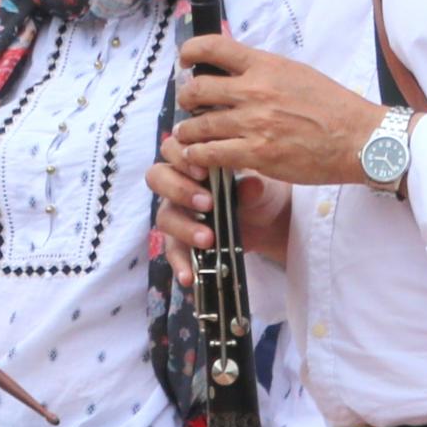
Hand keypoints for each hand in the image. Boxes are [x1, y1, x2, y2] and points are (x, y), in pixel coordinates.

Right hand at [147, 135, 292, 271]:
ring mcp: (177, 213)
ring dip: (184, 228)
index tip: (203, 171)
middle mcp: (177, 184)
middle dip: (179, 190)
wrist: (268, 222)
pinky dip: (180, 264)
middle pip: (157, 179)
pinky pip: (173, 251)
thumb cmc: (258, 192)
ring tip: (208, 239)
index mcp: (193, 161)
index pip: (172, 148)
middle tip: (207, 203)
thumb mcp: (262, 187)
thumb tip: (251, 185)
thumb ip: (254, 186)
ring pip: (164, 216)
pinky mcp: (181, 241)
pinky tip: (189, 278)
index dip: (180, 157)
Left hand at [172, 33, 384, 189]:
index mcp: (265, 66)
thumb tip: (233, 69)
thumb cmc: (333, 107)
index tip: (185, 61)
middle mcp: (254, 91)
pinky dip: (198, 155)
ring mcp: (254, 124)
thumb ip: (263, 71)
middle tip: (188, 105)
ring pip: (197, 125)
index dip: (190, 52)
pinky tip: (198, 156)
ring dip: (188, 131)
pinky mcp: (257, 153)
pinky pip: (210, 154)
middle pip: (196, 89)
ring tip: (189, 135)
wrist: (361, 139)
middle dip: (185, 98)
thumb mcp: (297, 74)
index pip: (213, 46)